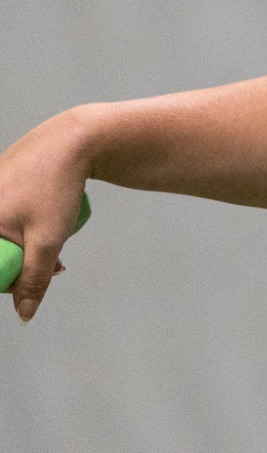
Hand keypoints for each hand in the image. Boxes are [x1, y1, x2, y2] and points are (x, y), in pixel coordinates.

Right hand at [0, 111, 89, 321]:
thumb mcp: (48, 240)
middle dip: (22, 267)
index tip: (30, 285)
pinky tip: (49, 226)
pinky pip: (7, 221)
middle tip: (55, 266)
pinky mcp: (1, 189)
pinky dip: (26, 230)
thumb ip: (34, 280)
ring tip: (57, 250)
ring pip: (4, 239)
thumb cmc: (57, 186)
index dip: (9, 282)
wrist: (73, 139)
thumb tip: (24, 313)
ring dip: (28, 250)